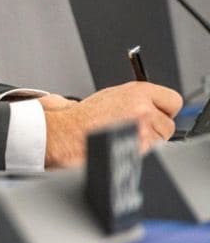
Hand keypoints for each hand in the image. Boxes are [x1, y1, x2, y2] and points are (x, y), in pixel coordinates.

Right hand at [43, 81, 181, 167]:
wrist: (67, 133)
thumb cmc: (84, 117)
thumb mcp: (113, 95)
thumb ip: (139, 99)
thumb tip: (155, 106)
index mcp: (139, 91)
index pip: (174, 100)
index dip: (165, 109)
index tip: (157, 113)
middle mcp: (144, 108)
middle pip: (169, 124)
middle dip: (156, 129)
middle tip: (136, 129)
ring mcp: (142, 129)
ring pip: (161, 140)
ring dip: (148, 141)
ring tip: (124, 137)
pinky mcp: (138, 147)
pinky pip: (149, 152)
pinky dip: (138, 151)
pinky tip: (120, 145)